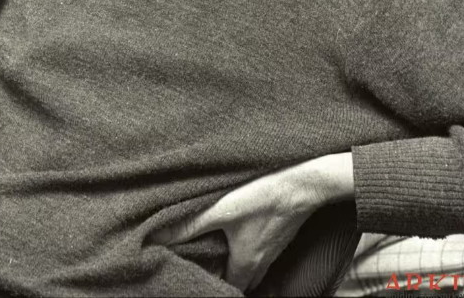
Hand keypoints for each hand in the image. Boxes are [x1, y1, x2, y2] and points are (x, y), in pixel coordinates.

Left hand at [152, 153, 353, 293]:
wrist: (308, 177)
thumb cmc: (264, 194)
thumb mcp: (221, 209)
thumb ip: (188, 224)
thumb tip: (155, 236)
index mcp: (246, 262)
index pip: (226, 288)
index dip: (209, 284)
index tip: (194, 274)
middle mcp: (263, 259)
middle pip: (240, 277)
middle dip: (223, 273)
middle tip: (204, 261)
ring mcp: (276, 243)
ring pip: (253, 259)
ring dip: (236, 256)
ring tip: (218, 244)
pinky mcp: (283, 226)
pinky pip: (264, 242)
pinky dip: (250, 239)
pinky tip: (241, 223)